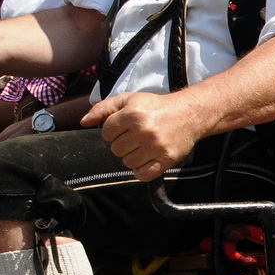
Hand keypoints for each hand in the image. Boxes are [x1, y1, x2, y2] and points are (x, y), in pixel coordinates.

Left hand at [81, 91, 207, 181]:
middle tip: (136, 138)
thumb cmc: (157, 107)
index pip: (106, 133)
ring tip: (142, 148)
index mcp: (132, 114)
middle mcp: (144, 130)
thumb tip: (83, 122)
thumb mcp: (129, 100)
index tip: (125, 128)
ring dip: (132, 157)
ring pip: (128, 162)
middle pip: (116, 149)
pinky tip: (146, 161)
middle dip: (123, 144)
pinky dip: (142, 171)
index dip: (113, 131)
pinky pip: (144, 174)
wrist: (190, 114)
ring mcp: (156, 146)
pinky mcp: (167, 158)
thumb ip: (103, 108)